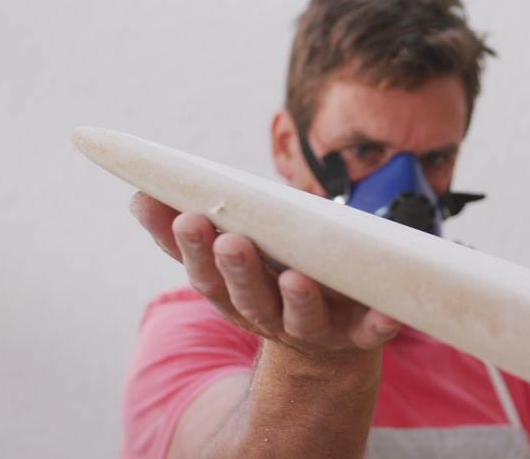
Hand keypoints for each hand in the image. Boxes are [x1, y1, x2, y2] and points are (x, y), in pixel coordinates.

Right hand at [129, 191, 400, 357]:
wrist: (331, 336)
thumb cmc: (277, 272)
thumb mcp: (239, 249)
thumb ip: (195, 225)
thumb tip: (141, 192)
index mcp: (234, 294)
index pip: (205, 274)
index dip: (191, 250)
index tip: (186, 217)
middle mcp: (269, 315)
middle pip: (248, 297)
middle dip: (237, 269)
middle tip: (230, 241)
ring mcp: (314, 328)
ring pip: (300, 317)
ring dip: (296, 299)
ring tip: (295, 278)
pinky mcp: (358, 335)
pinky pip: (370, 333)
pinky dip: (378, 324)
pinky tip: (388, 314)